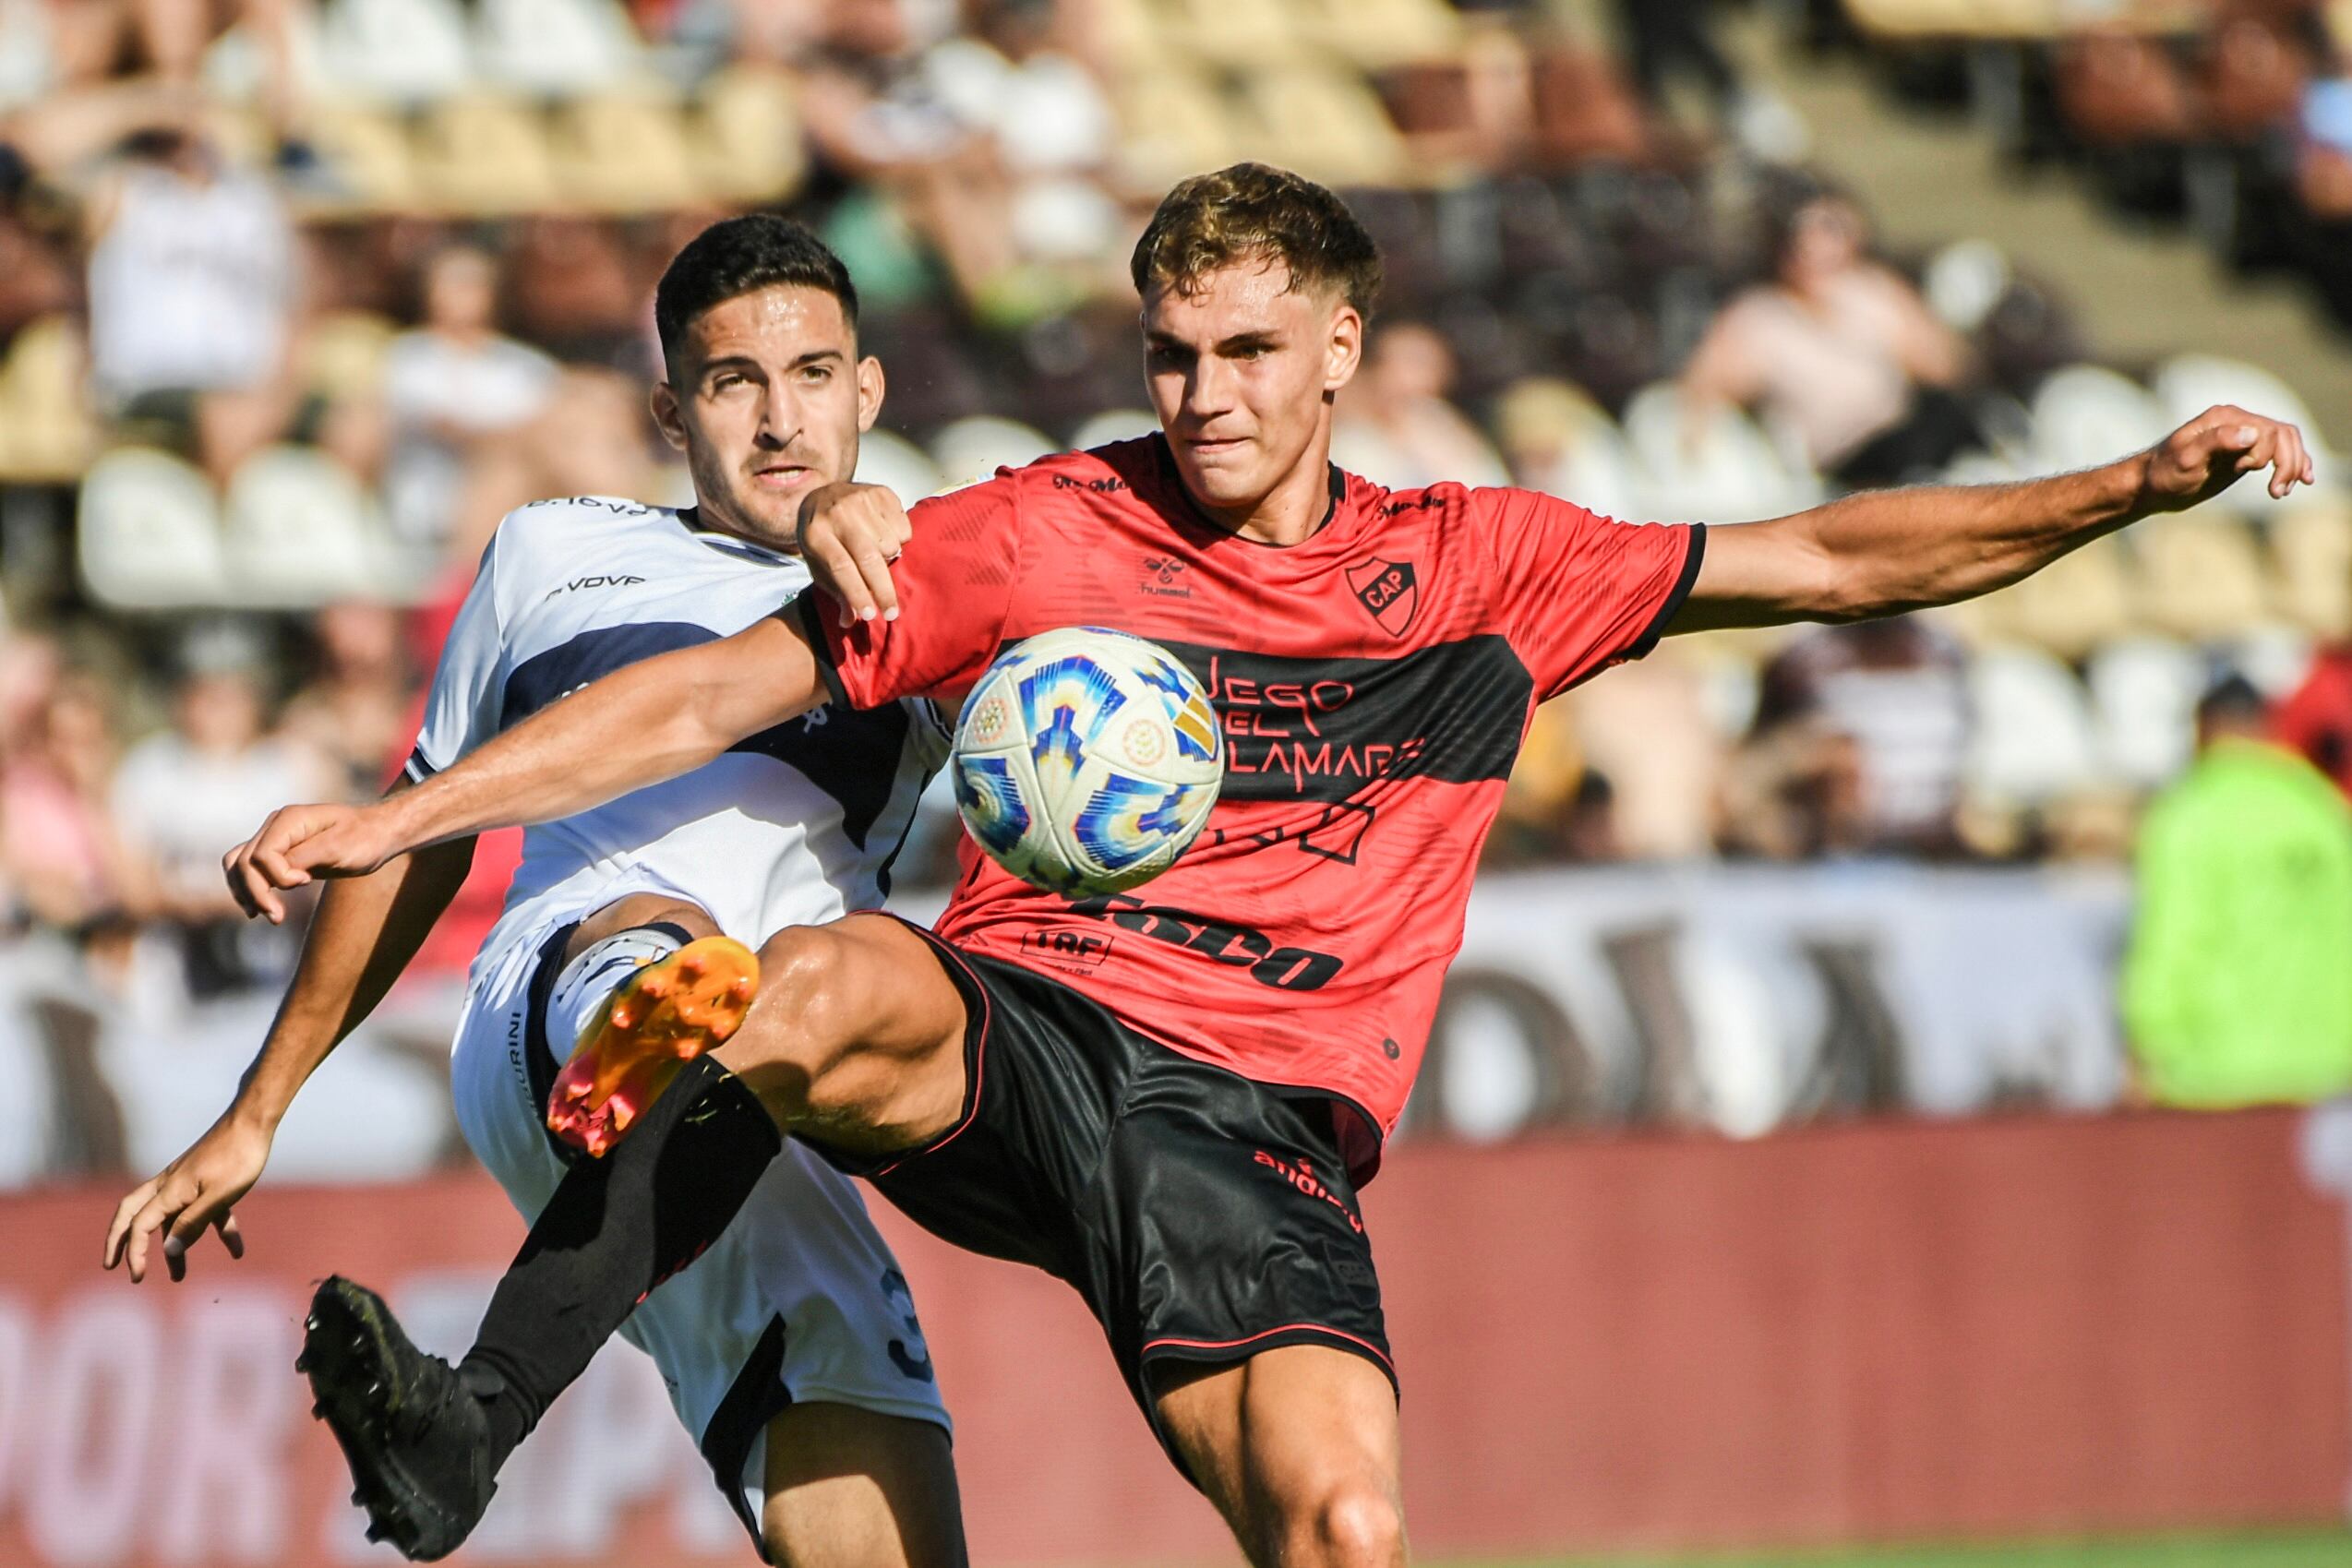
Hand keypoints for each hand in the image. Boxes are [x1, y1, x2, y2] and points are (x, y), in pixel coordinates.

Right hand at [103, 1113, 269, 1282]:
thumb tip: (168, 1251)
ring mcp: (187, 1182)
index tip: (137, 1277)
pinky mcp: (207, 1180)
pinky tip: (236, 1250)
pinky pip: (206, 1210)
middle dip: (121, 1241)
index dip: (134, 1253)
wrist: (254, 1121)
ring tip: (179, 1276)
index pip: (140, 1226)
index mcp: (170, 1190)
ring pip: (171, 1218)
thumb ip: (193, 1223)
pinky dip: (217, 1230)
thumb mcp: (219, 1195)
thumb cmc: (239, 1156)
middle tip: (114, 1266)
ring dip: (173, 1246)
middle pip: (134, 1215)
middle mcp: (171, 1185)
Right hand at [224, 800, 404, 922]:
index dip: (277, 875)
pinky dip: (247, 888)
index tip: (305, 882)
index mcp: (290, 819)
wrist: (378, 833)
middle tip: (277, 917)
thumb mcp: (339, 849)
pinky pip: (248, 869)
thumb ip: (304, 858)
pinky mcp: (277, 852)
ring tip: (266, 915)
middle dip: (256, 893)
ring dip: (245, 892)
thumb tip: (276, 873)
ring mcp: (274, 837)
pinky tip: (257, 908)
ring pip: (238, 865)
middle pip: (244, 862)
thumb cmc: (364, 839)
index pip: (261, 854)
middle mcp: (276, 825)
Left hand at [796, 482, 910, 628]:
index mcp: (816, 533)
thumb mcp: (819, 566)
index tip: (870, 616)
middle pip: (869, 558)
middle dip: (882, 590)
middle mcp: (837, 513)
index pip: (842, 568)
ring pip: (890, 545)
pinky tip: (884, 535)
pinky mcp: (881, 492)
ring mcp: (860, 499)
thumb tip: (848, 621)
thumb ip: (836, 592)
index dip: (857, 594)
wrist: (822, 495)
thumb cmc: (823, 538)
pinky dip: (898, 539)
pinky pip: (903, 528)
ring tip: (878, 555)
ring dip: (890, 558)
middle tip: (891, 613)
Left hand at [2137, 405, 2316, 512]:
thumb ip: (2217, 442)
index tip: (2243, 470)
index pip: (2267, 431)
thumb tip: (2252, 433)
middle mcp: (2236, 422)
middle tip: (2277, 491)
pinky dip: (2293, 464)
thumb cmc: (2164, 473)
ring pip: (2285, 443)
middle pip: (2283, 435)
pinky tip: (2301, 480)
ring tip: (2281, 491)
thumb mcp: (2187, 459)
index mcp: (2224, 419)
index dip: (2266, 454)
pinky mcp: (2242, 453)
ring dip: (2293, 465)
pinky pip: (2277, 452)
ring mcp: (2241, 437)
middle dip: (2287, 463)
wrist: (2150, 486)